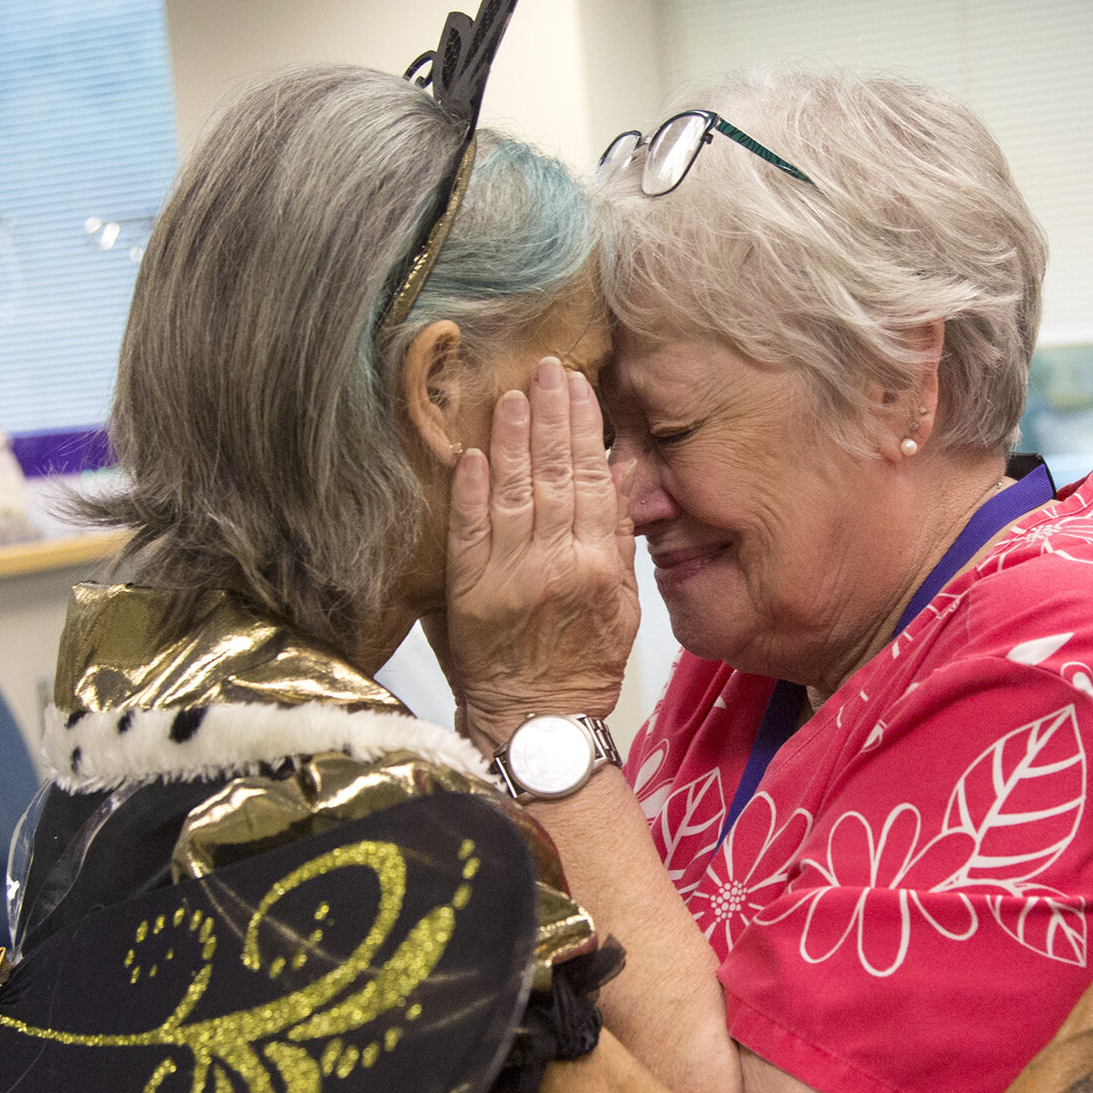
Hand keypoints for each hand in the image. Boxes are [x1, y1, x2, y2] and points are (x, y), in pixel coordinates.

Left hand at [446, 358, 641, 753]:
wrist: (539, 723)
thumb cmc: (583, 667)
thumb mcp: (623, 608)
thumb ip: (619, 541)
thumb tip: (621, 476)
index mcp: (599, 568)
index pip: (594, 482)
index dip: (586, 430)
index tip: (577, 388)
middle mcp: (556, 565)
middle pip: (555, 475)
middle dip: (551, 417)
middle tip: (545, 370)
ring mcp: (510, 576)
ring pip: (513, 492)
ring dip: (512, 439)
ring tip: (511, 395)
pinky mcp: (470, 591)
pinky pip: (469, 530)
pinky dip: (470, 490)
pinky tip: (471, 453)